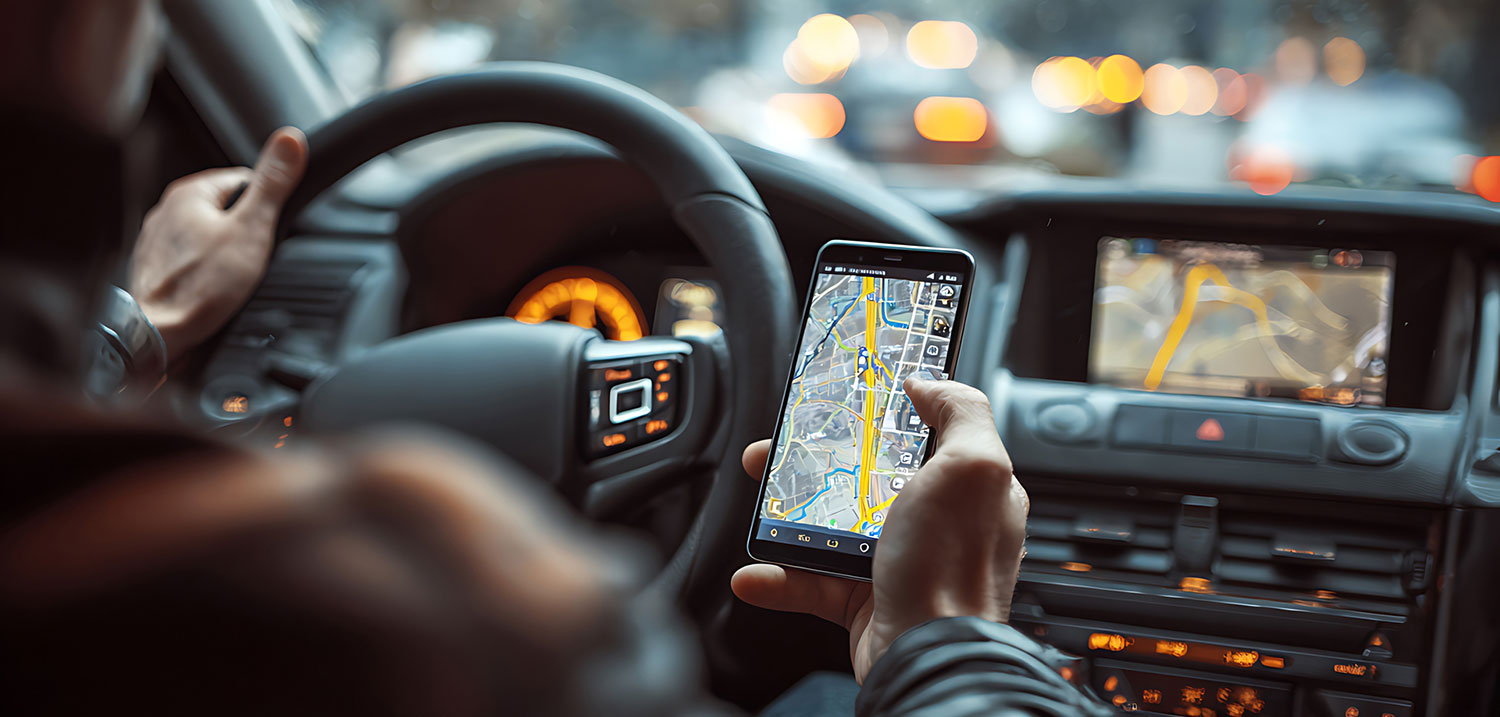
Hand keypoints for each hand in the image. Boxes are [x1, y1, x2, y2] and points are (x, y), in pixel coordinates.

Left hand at [129, 127, 308, 361]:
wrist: (158, 333)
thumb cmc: (200, 287)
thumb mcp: (251, 229)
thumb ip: (272, 184)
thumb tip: (290, 141)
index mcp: (190, 191)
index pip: (245, 180)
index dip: (265, 207)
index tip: (266, 231)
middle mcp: (167, 210)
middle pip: (227, 211)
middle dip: (243, 233)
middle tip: (249, 259)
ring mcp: (158, 240)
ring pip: (209, 237)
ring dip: (224, 255)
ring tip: (229, 278)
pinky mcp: (156, 267)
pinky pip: (192, 261)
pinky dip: (204, 273)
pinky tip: (210, 290)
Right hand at [731, 378, 1028, 682]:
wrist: (926, 659)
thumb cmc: (952, 569)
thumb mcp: (974, 467)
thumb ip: (962, 411)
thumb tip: (931, 383)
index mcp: (968, 486)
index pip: (929, 431)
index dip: (890, 410)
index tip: (851, 395)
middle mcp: (937, 523)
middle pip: (870, 473)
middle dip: (821, 457)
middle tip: (785, 447)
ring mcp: (900, 562)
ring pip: (834, 523)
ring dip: (788, 513)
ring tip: (758, 500)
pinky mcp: (867, 600)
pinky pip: (813, 580)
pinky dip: (780, 577)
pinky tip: (756, 572)